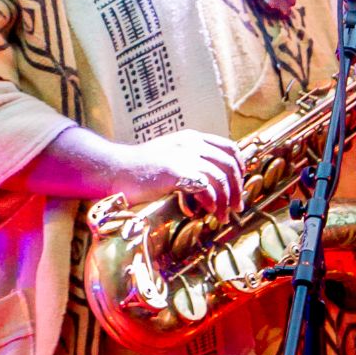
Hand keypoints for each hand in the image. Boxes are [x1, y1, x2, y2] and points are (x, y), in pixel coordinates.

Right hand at [114, 127, 244, 218]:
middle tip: (236, 207)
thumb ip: (190, 161)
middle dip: (237, 188)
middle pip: (229, 163)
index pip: (229, 147)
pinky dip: (212, 200)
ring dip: (226, 199)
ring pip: (221, 176)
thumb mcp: (171, 156)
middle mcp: (191, 143)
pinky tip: (207, 210)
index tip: (239, 186)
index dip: (239, 167)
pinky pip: (205, 186)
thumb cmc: (141, 169)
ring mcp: (183, 156)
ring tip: (222, 215)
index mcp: (192, 138)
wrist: (116, 169)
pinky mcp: (175, 171)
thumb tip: (210, 181)